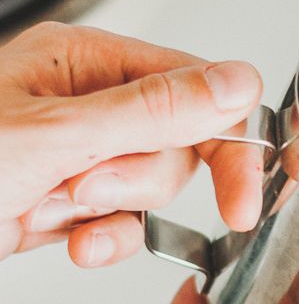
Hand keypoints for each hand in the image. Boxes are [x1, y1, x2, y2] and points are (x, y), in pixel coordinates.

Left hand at [0, 21, 264, 263]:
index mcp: (83, 60)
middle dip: (136, 180)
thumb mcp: (55, 135)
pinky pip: (121, 223)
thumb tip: (238, 85)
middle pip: (177, 145)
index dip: (225, 144)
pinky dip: (103, 239)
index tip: (240, 195)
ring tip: (52, 206)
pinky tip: (73, 244)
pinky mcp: (68, 204)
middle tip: (86, 187)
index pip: (193, 87)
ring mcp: (78, 155)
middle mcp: (86, 101)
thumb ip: (153, 111)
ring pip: (151, 188)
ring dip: (108, 211)